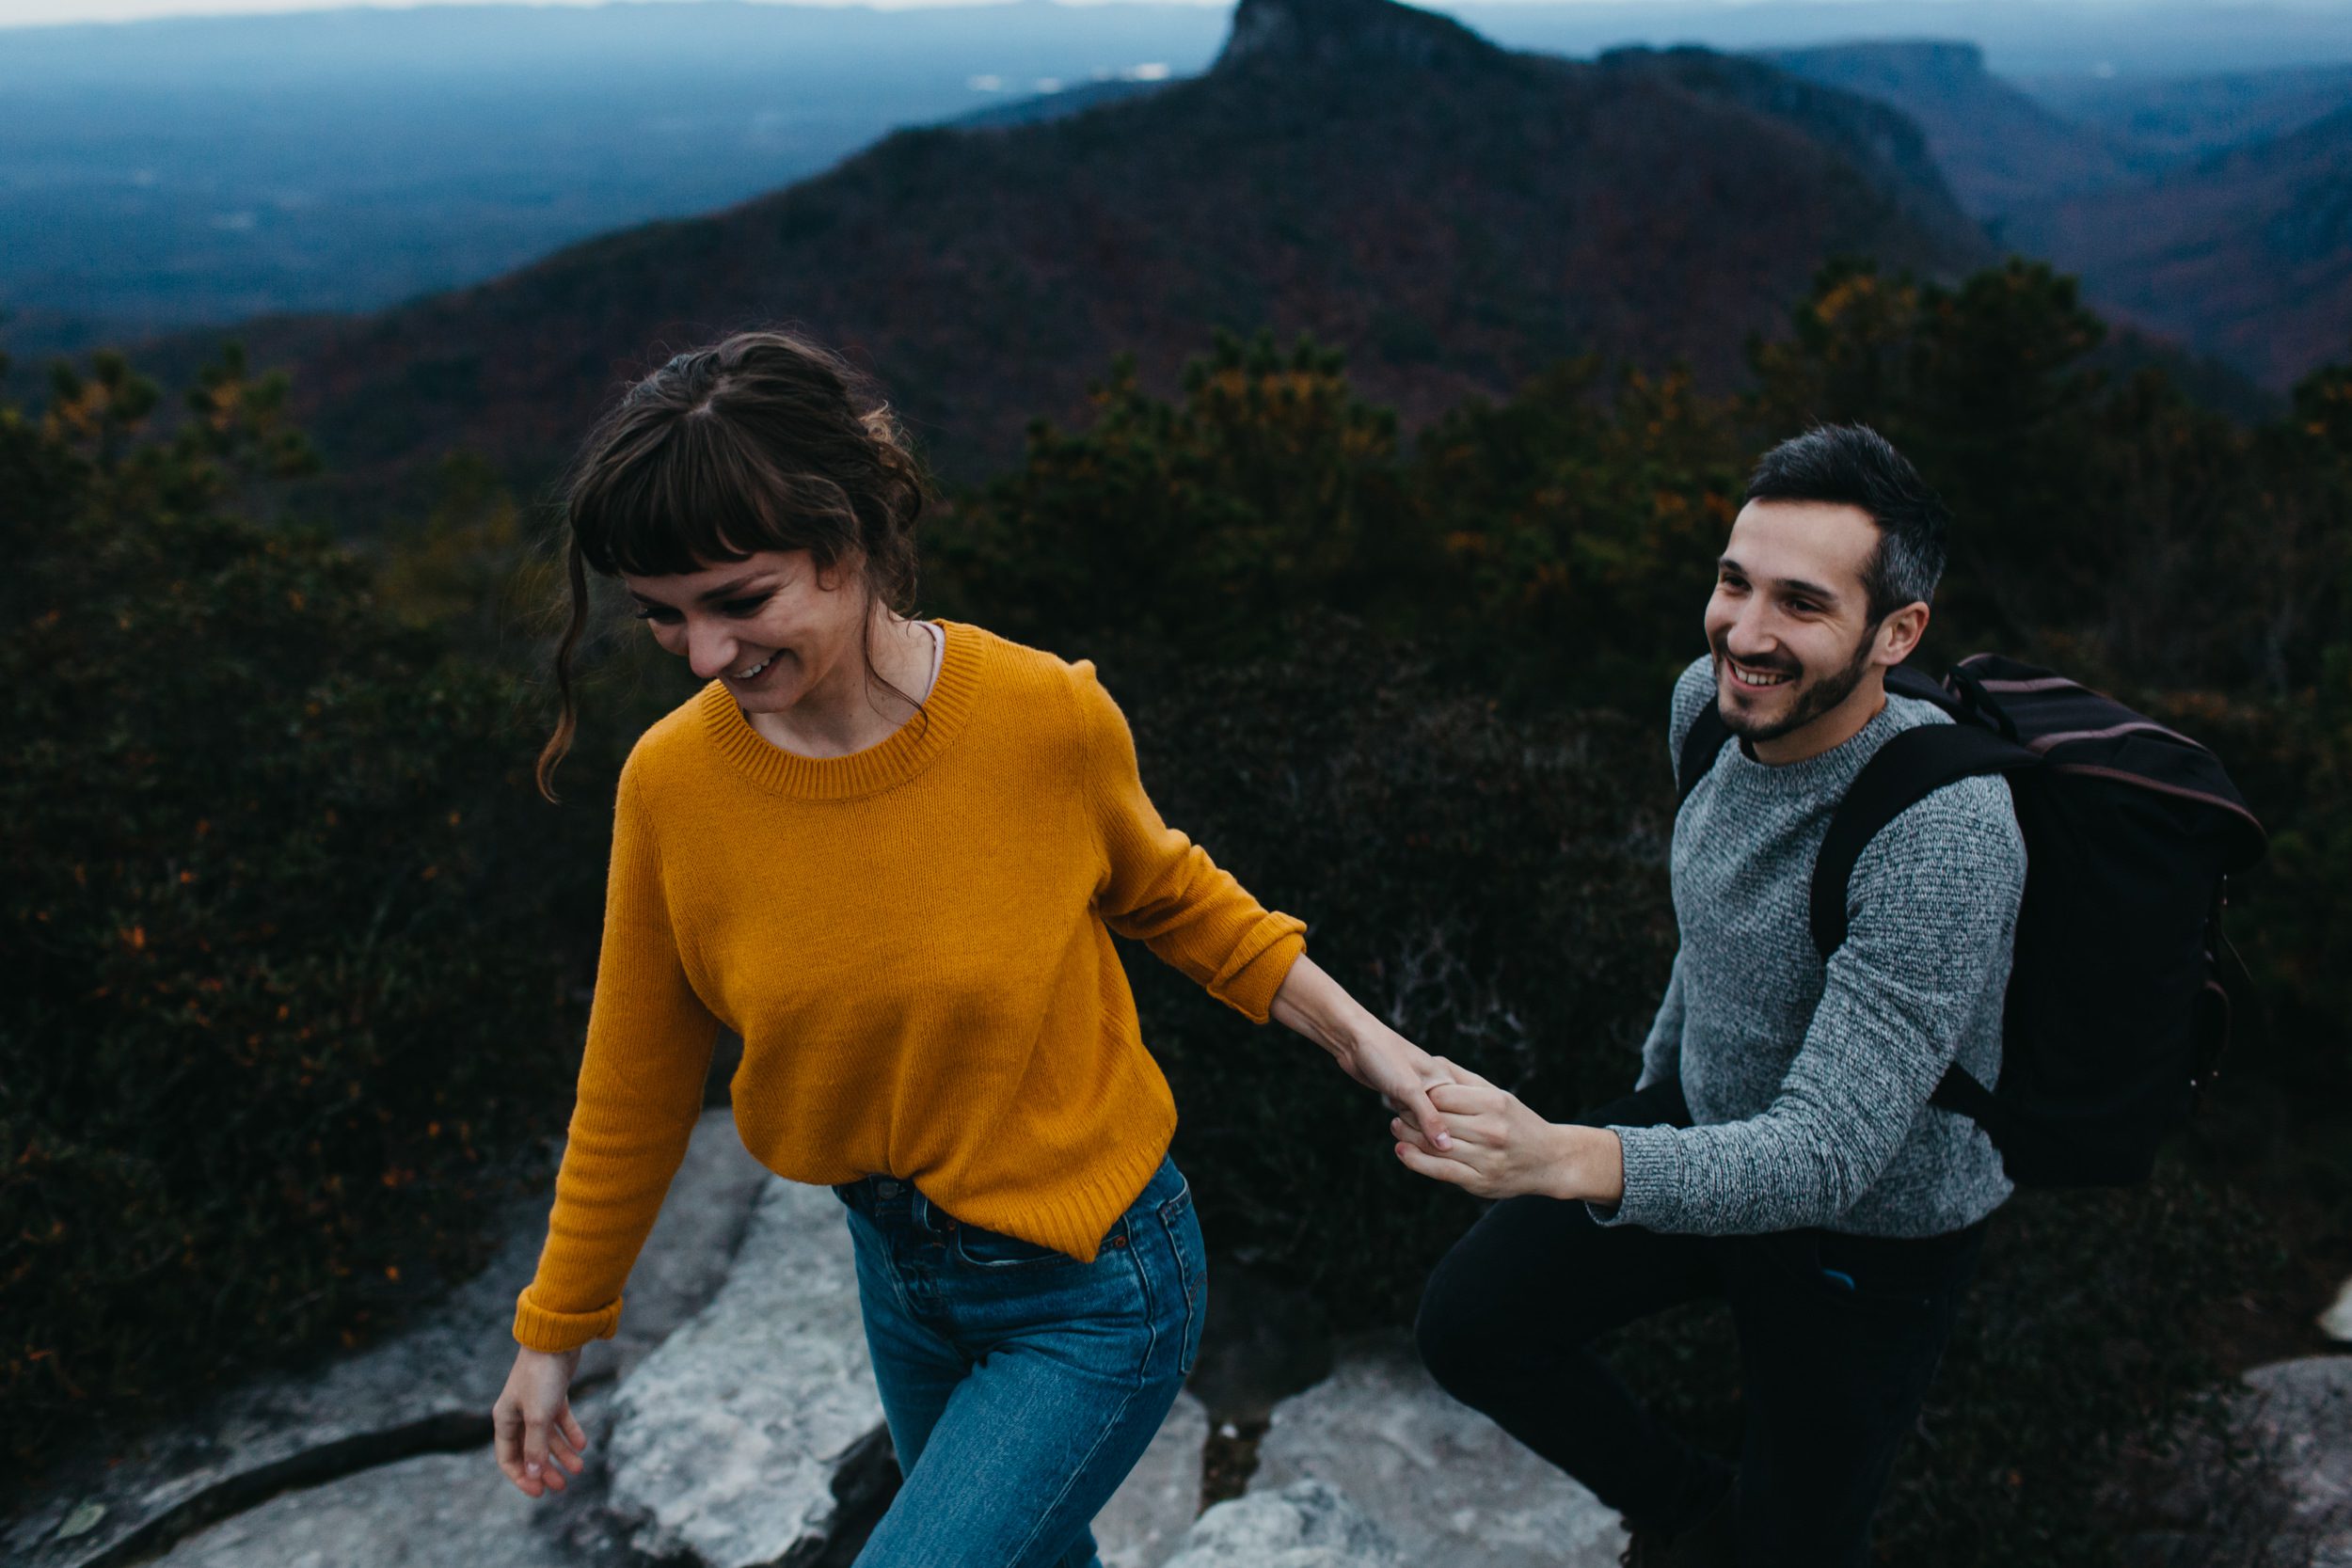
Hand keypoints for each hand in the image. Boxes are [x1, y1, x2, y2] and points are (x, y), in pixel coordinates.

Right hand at [492, 1344, 588, 1498]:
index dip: (522, 1477)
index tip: (539, 1493)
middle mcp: (517, 1413)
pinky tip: (582, 1445)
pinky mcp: (554, 1392)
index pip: (508, 1458)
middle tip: (562, 1486)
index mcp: (504, 1420)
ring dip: (561, 1454)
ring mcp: (536, 1403)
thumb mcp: (538, 1416)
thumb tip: (533, 1474)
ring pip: (547, 1437)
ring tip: (579, 1468)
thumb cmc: (541, 1377)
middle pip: (530, 1450)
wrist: (556, 1339)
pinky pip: (561, 1419)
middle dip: (545, 1469)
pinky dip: (570, 1432)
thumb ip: (536, 1446)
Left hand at [1335, 1014, 1458, 1154]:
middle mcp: (1438, 1087)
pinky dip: (1402, 1122)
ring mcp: (1420, 1092)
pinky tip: (1393, 1116)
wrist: (1355, 1041)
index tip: (1418, 1117)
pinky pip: (1409, 1119)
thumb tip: (1447, 1148)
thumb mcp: (1410, 1089)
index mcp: (1448, 1080)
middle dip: (1420, 1125)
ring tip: (1394, 1102)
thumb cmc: (1385, 1056)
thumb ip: (1430, 1119)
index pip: (1456, 1119)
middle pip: (1438, 1124)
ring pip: (1421, 1123)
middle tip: (1399, 1104)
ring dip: (1408, 1124)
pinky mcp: (1403, 1096)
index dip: (1439, 1128)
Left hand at [1392, 1062, 1621, 1202]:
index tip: (1407, 1091)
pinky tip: (1401, 1151)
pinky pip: (1441, 1170)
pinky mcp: (1480, 1182)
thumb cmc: (1518, 1122)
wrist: (1549, 1160)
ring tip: (1395, 1127)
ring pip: (1434, 1145)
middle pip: (1435, 1119)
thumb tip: (1430, 1061)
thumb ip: (1463, 1080)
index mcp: (1494, 1104)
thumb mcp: (1498, 1095)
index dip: (1419, 1094)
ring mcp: (1486, 1158)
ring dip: (1407, 1136)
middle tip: (1394, 1107)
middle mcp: (1491, 1130)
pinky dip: (1416, 1161)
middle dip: (1409, 1113)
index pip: (1441, 1096)